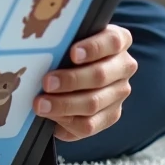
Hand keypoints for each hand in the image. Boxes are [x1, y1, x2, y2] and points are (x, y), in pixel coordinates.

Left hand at [35, 24, 136, 141]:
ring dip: (64, 105)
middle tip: (46, 83)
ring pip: (94, 103)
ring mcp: (119, 92)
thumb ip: (63, 40)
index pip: (113, 42)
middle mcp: (123, 66)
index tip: (72, 53)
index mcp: (118, 40)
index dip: (93, 48)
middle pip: (100, 76)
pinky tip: (51, 117)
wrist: (75, 70)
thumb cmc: (70, 48)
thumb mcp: (70, 39)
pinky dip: (67, 122)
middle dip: (70, 81)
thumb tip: (41, 47)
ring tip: (41, 105)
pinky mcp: (111, 115)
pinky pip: (90, 125)